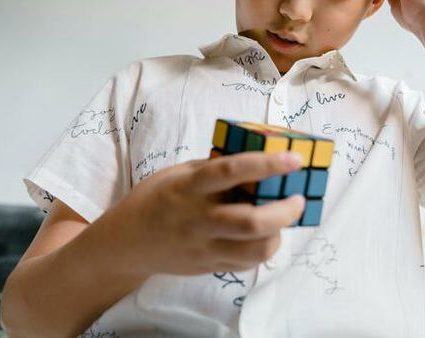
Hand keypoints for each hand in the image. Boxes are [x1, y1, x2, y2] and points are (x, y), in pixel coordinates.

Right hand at [117, 151, 305, 275]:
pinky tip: (264, 235)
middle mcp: (198, 219)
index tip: (294, 159)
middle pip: (251, 222)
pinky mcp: (208, 267)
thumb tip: (255, 158)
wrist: (127, 243)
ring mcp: (203, 247)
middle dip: (285, 211)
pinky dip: (263, 249)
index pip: (231, 171)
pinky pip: (246, 263)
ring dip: (278, 234)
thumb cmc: (156, 199)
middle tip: (298, 199)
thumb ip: (214, 168)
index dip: (267, 164)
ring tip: (283, 218)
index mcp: (189, 187)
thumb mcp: (180, 174)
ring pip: (254, 250)